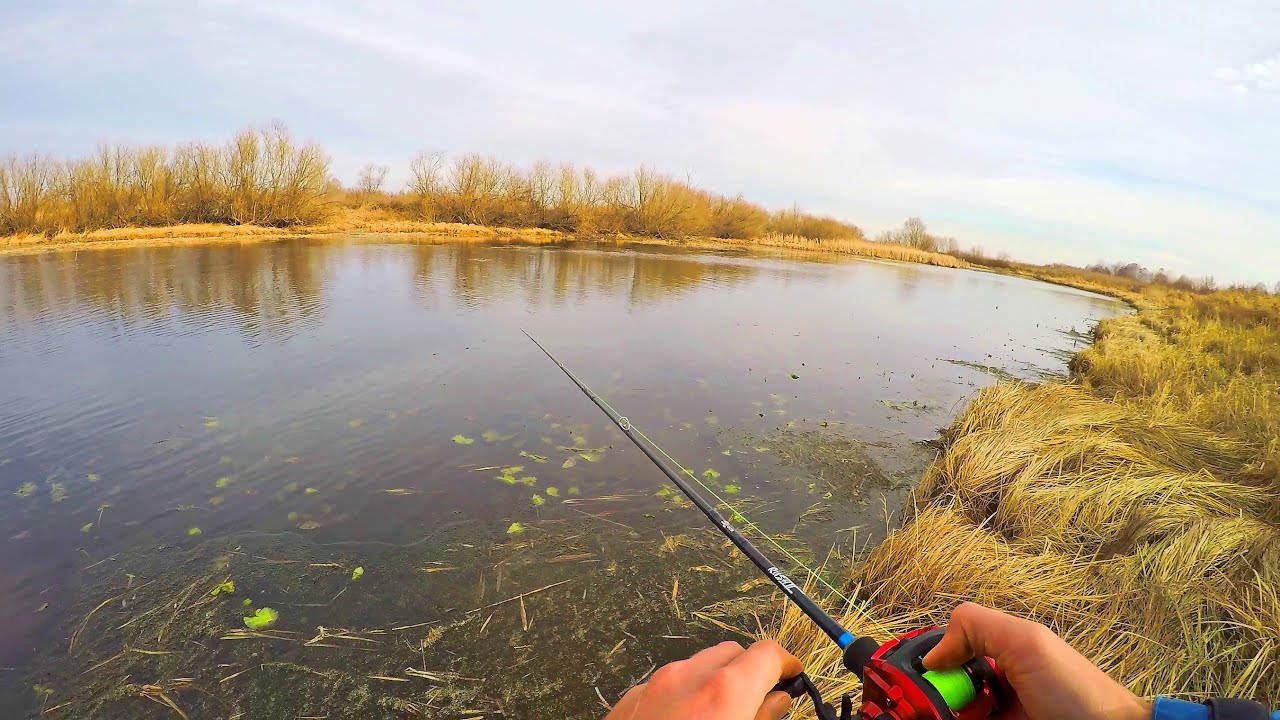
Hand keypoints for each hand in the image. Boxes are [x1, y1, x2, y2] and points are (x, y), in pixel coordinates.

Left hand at [605, 640, 802, 719]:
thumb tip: (775, 704)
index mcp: (722, 692)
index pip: (766, 654)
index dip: (785, 665)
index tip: (791, 675)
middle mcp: (685, 679)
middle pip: (731, 654)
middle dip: (750, 672)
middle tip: (763, 701)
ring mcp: (652, 687)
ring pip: (696, 667)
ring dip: (716, 684)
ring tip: (725, 718)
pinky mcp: (629, 702)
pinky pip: (666, 685)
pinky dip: (685, 696)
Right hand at [923, 603, 1149, 719]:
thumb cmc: (1077, 692)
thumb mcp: (1026, 643)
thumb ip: (977, 628)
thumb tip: (933, 653)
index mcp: (1003, 650)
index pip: (950, 648)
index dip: (933, 663)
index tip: (923, 681)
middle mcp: (999, 682)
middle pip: (949, 686)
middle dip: (937, 696)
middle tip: (934, 706)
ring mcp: (1003, 711)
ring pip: (959, 710)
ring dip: (946, 711)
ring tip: (938, 714)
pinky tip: (947, 719)